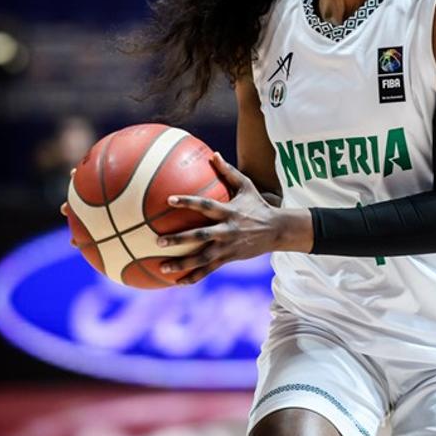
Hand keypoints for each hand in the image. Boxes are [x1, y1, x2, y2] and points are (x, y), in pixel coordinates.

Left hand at [155, 152, 311, 284]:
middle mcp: (227, 230)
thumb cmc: (258, 204)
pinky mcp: (229, 258)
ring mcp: (227, 247)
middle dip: (179, 239)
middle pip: (200, 236)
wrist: (277, 230)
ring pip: (202, 258)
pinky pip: (209, 269)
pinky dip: (193, 276)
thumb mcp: (246, 186)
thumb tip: (213, 154)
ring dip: (182, 264)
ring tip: (162, 267)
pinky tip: (177, 282)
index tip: (169, 199)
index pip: (205, 205)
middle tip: (158, 241)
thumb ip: (228, 171)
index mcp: (228, 211)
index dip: (188, 202)